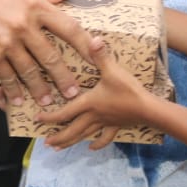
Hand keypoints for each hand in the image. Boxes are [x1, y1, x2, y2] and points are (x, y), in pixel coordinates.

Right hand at [0, 0, 97, 107]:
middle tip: (74, 92)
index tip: (97, 55)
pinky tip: (19, 99)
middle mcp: (24, 25)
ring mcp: (7, 42)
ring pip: (31, 71)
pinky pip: (8, 77)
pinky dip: (14, 90)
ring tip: (48, 100)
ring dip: (41, 89)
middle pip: (51, 57)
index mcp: (34, 5)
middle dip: (64, 77)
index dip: (85, 43)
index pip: (68, 27)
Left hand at [42, 38, 159, 150]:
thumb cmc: (128, 90)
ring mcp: (105, 123)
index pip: (65, 112)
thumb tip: (93, 38)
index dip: (50, 117)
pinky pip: (105, 138)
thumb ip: (100, 55)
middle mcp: (93, 116)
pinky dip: (97, 143)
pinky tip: (92, 148)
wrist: (148, 109)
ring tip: (59, 148)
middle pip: (72, 130)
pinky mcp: (116, 126)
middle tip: (46, 144)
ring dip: (71, 142)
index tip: (37, 120)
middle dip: (58, 137)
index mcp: (89, 104)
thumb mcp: (113, 70)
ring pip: (84, 135)